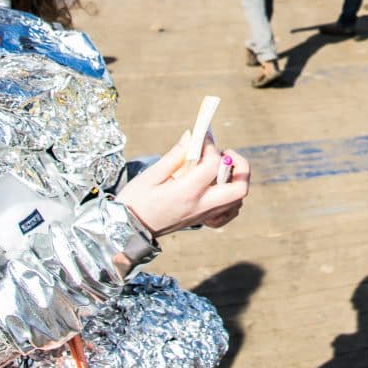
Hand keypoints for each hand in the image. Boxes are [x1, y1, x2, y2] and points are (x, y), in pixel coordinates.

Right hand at [119, 130, 249, 236]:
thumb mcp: (151, 175)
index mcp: (187, 192)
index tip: (202, 138)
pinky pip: (228, 212)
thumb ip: (175, 156)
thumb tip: (192, 136)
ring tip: (217, 168)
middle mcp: (201, 206)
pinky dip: (230, 198)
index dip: (211, 146)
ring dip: (235, 180)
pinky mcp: (201, 221)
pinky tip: (217, 187)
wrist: (127, 232)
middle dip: (240, 165)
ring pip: (237, 200)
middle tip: (223, 154)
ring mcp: (203, 216)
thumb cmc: (135, 202)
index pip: (214, 164)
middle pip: (239, 188)